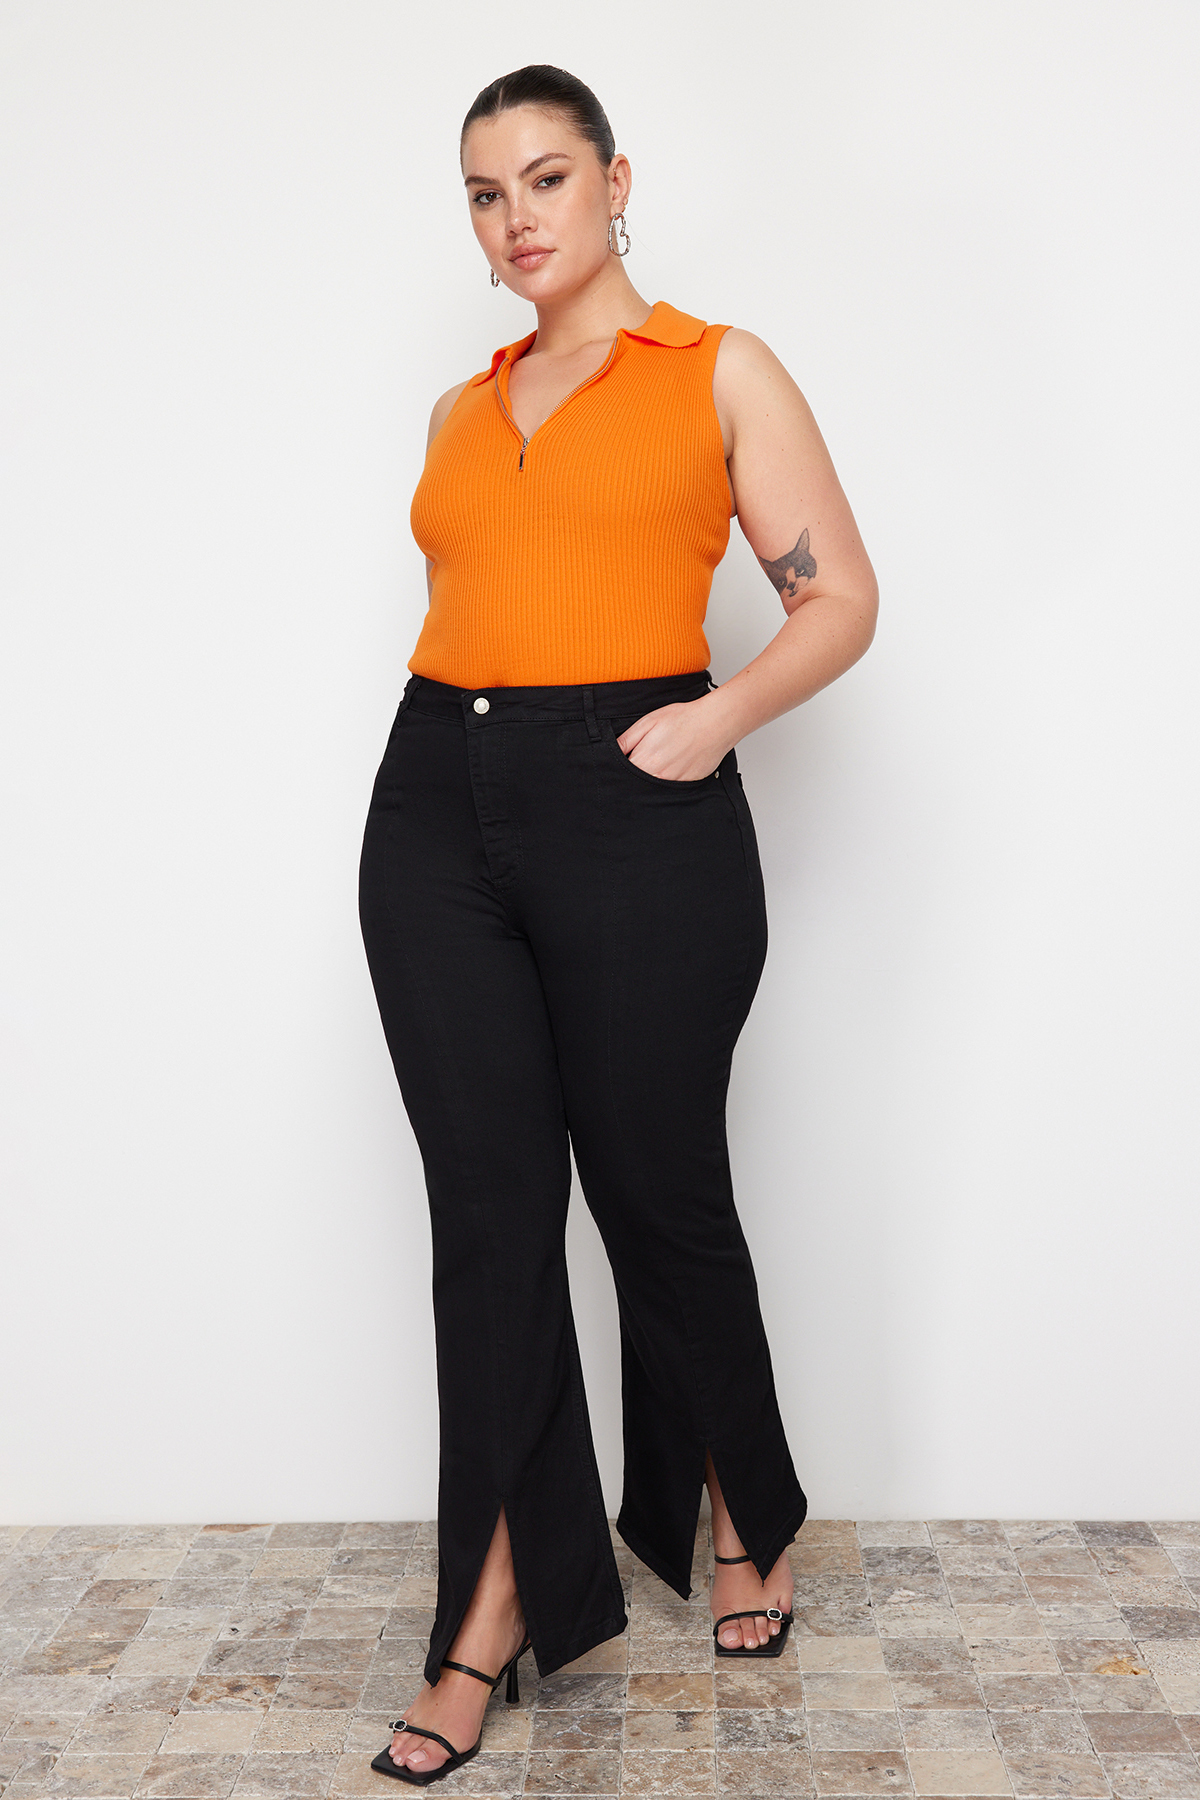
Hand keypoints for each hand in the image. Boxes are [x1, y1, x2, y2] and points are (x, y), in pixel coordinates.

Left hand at [617, 695, 734, 780]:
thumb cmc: (683, 720)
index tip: (628, 760)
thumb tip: (610, 751)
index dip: (620, 769)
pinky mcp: (686, 785)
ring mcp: (673, 783)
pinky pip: (671, 790)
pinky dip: (669, 781)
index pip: (621, 776)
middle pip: (636, 785)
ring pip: (653, 789)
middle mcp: (657, 776)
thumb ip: (626, 740)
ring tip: (663, 759)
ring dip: (652, 779)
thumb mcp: (647, 722)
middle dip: (635, 776)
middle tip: (647, 758)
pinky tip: (675, 765)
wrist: (713, 724)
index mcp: (643, 761)